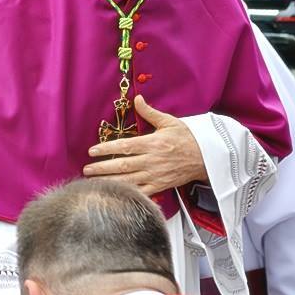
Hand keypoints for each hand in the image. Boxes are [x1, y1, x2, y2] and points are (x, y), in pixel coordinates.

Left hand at [82, 95, 206, 195]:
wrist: (208, 158)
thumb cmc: (187, 138)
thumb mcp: (169, 122)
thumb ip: (150, 112)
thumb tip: (137, 98)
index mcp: (153, 143)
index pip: (125, 146)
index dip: (107, 149)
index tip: (91, 151)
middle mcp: (152, 161)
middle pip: (123, 165)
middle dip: (102, 168)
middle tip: (86, 169)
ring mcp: (156, 175)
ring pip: (129, 180)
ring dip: (109, 182)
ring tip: (93, 183)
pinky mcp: (161, 186)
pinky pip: (142, 192)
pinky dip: (128, 194)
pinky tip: (114, 195)